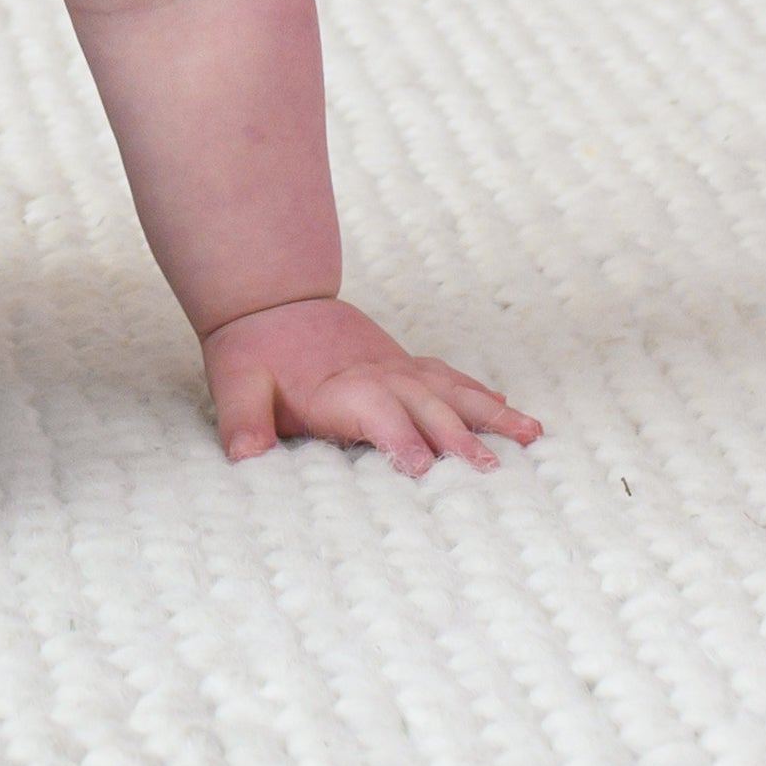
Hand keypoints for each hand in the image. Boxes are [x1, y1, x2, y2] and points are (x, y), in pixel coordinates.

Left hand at [202, 296, 540, 474]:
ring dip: (488, 413)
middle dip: (458, 437)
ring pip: (449, 389)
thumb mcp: (234, 383)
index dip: (397, 437)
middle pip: (424, 405)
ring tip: (531, 434)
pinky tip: (512, 411)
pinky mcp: (404, 364)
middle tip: (491, 469)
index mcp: (338, 388)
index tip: (423, 466)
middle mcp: (376, 376)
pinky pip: (449, 377)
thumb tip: (246, 456)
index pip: (375, 412)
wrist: (267, 296)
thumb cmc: (251, 349)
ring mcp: (396, 368)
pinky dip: (481, 393)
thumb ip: (243, 421)